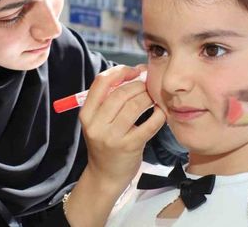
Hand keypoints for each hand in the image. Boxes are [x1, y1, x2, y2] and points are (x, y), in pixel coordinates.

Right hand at [79, 65, 165, 191]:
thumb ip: (109, 98)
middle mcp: (96, 125)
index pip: (101, 82)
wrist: (105, 176)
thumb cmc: (106, 142)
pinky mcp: (130, 147)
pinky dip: (158, 114)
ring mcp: (112, 137)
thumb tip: (136, 72)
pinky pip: (149, 124)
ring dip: (148, 97)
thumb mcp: (98, 121)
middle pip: (120, 93)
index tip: (133, 71)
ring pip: (134, 106)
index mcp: (86, 114)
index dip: (120, 71)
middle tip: (148, 84)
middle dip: (138, 84)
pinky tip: (161, 111)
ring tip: (153, 96)